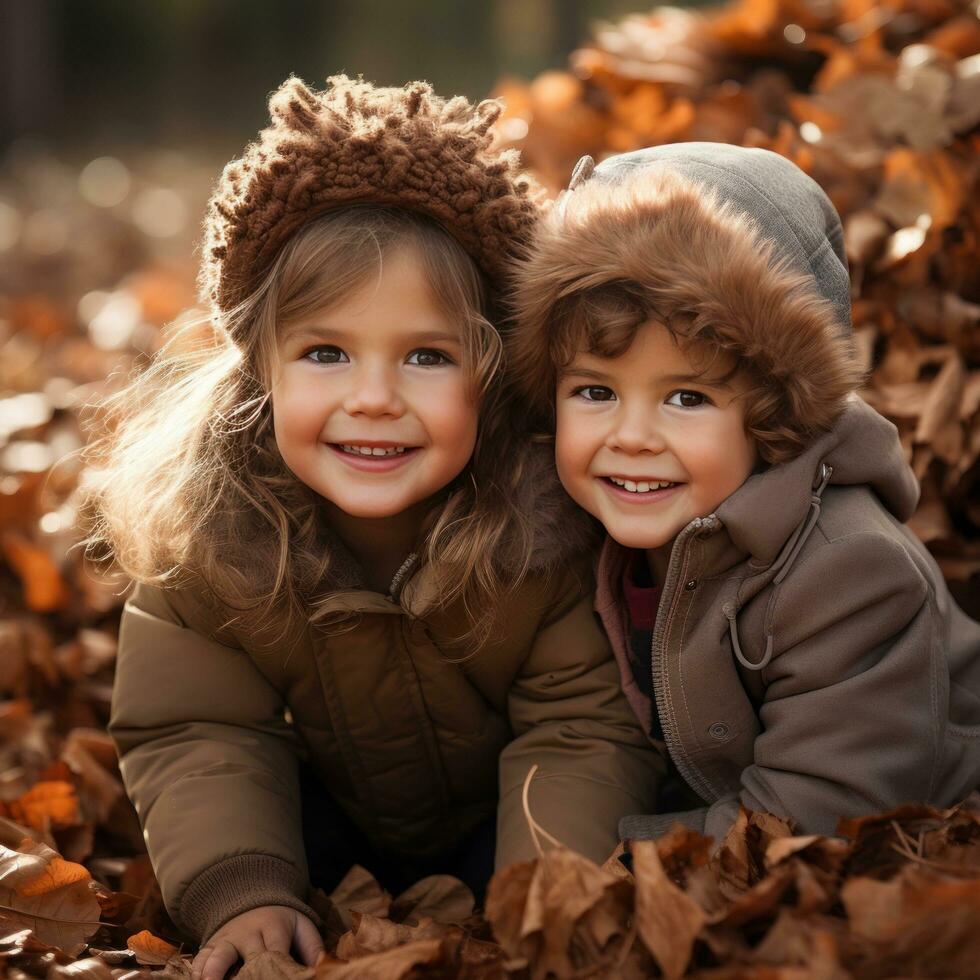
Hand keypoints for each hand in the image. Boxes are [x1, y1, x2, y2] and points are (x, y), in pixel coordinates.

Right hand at [191, 906, 322, 979]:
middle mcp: (249, 932)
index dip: (278, 970)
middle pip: (248, 956)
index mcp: (274, 926)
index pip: (276, 951)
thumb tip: (320, 969)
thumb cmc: (282, 922)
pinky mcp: (212, 943)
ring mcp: (228, 937)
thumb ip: (312, 947)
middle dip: (247, 975)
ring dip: (214, 972)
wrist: (255, 900)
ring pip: (219, 955)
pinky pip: (201, 956)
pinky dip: (198, 969)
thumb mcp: (301, 926)